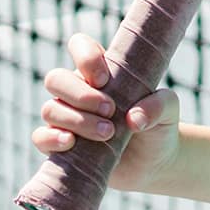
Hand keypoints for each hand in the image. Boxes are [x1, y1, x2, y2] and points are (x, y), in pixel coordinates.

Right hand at [31, 32, 180, 193]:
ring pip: (50, 109)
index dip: (85, 56)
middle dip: (80, 94)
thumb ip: (158, 105)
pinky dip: (52, 139)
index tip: (103, 79)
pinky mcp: (61, 145)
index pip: (79, 46)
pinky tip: (71, 143)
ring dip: (77, 121)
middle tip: (111, 110)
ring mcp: (67, 118)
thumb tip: (134, 119)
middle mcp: (78, 91)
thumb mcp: (168, 110)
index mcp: (101, 72)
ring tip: (108, 133)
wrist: (154, 162)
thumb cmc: (159, 126)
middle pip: (55, 78)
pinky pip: (40, 137)